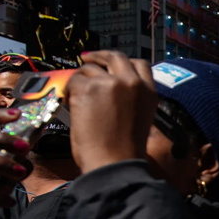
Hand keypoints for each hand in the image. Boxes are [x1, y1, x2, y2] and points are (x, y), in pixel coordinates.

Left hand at [64, 51, 156, 173]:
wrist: (114, 163)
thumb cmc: (124, 150)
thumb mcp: (140, 118)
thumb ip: (131, 98)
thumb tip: (110, 84)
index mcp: (149, 92)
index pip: (139, 64)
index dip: (122, 62)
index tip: (110, 63)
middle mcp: (132, 83)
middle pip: (115, 57)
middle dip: (100, 56)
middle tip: (87, 59)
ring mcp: (111, 83)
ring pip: (90, 69)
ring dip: (80, 80)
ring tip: (75, 96)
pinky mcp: (89, 88)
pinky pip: (74, 81)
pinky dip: (69, 91)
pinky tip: (71, 104)